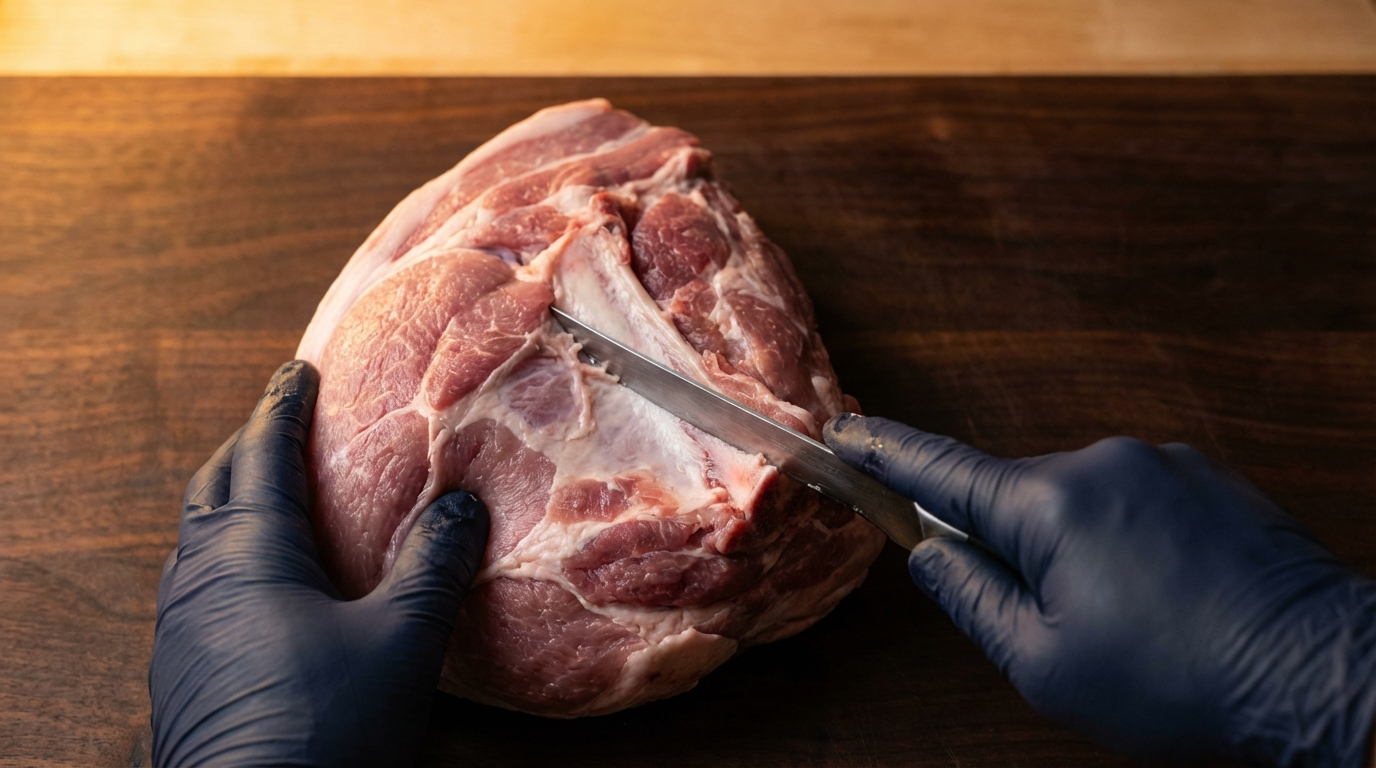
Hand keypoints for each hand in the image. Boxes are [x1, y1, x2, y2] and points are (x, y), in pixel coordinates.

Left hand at [149, 361, 488, 766]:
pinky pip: (200, 580)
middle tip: (288, 422)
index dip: (283, 406)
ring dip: (234, 499)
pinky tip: (266, 580)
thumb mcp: (400, 640)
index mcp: (248, 551)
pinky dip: (230, 549)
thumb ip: (432, 564)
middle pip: (214, 485)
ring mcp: (182, 625)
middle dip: (250, 445)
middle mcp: (201, 576)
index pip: (263, 453)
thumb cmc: (325, 726)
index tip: (298, 371)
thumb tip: (463, 506)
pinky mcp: (183, 666)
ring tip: (278, 493)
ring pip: (200, 535)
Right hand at [825, 414, 1375, 766]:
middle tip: (1048, 623)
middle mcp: (1106, 462)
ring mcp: (1165, 464)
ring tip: (1130, 623)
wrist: (1323, 675)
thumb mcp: (1046, 664)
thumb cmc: (1182, 679)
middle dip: (1013, 550)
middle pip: (1016, 496)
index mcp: (1052, 503)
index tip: (847, 430)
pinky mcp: (1209, 479)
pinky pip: (1135, 502)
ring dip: (1078, 553)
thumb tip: (929, 554)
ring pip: (1079, 504)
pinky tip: (1165, 601)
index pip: (941, 469)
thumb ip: (971, 599)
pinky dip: (1129, 545)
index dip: (885, 452)